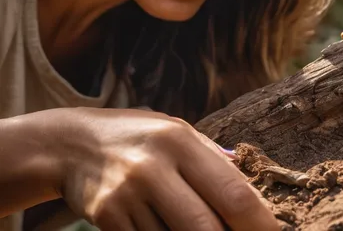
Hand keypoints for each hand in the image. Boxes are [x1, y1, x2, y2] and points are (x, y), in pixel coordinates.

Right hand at [54, 107, 278, 230]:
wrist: (73, 142)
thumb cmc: (138, 134)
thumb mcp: (176, 129)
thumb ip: (212, 156)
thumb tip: (251, 190)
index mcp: (180, 140)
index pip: (232, 192)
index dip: (260, 223)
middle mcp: (154, 167)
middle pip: (207, 228)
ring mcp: (128, 196)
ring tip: (204, 227)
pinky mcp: (108, 218)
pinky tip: (171, 228)